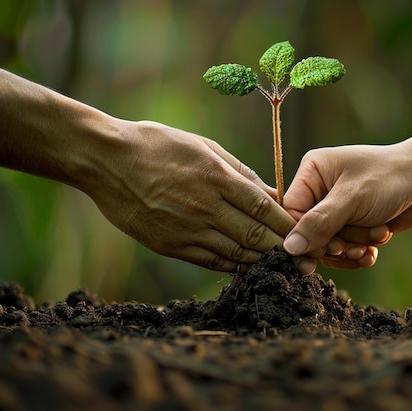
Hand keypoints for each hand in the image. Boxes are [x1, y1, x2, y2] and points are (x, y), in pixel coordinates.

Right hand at [82, 120, 298, 272]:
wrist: (106, 161)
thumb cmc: (157, 145)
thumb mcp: (203, 146)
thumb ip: (239, 172)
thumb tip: (270, 194)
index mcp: (216, 177)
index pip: (263, 208)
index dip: (288, 223)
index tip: (305, 230)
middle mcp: (205, 207)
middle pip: (255, 236)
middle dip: (283, 247)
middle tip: (303, 256)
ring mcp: (186, 230)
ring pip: (236, 254)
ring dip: (262, 261)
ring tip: (281, 264)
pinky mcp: (169, 246)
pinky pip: (210, 261)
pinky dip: (234, 265)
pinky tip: (248, 265)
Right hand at [283, 143, 411, 265]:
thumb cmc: (389, 178)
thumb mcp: (352, 199)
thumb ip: (319, 224)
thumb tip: (288, 248)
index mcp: (312, 172)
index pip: (291, 213)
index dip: (304, 236)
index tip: (324, 249)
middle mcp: (320, 190)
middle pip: (309, 234)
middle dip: (335, 243)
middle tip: (351, 245)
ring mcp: (336, 209)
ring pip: (328, 245)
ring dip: (352, 246)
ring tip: (375, 236)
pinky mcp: (352, 225)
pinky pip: (344, 251)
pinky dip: (359, 253)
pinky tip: (374, 250)